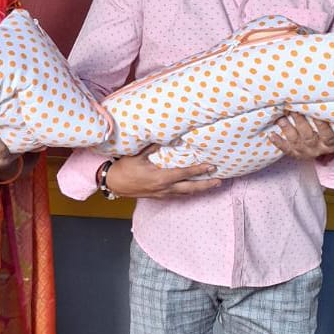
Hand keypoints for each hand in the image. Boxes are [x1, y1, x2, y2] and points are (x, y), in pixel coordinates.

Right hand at [103, 146, 220, 198]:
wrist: (114, 184)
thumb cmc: (124, 168)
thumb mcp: (138, 155)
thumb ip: (153, 147)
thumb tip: (166, 136)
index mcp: (161, 177)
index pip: (185, 174)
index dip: (199, 170)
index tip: (211, 166)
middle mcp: (164, 188)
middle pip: (190, 188)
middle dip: (206, 185)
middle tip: (219, 181)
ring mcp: (162, 194)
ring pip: (185, 194)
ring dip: (199, 190)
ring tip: (211, 185)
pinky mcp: (159, 197)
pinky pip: (178, 195)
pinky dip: (188, 192)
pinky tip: (193, 189)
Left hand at [270, 114, 333, 160]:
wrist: (324, 147)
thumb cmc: (330, 131)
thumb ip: (331, 118)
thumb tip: (326, 100)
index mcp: (330, 143)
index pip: (327, 134)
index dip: (321, 125)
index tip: (316, 113)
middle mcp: (317, 149)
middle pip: (308, 136)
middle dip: (300, 122)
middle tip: (293, 109)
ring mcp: (306, 152)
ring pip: (295, 141)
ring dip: (287, 129)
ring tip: (280, 119)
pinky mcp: (295, 154)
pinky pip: (286, 149)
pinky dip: (278, 142)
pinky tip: (271, 135)